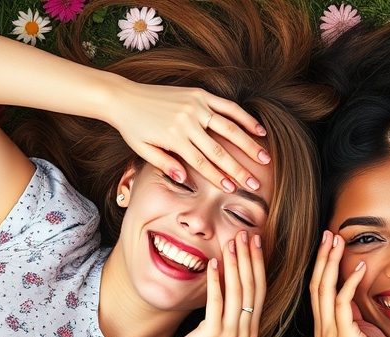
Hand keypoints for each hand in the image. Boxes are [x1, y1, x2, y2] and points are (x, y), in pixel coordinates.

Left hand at [107, 78, 269, 192]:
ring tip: (265, 159)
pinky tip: (259, 130)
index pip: (201, 162)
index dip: (218, 177)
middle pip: (218, 149)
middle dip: (239, 168)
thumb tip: (184, 179)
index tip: (234, 189)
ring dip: (249, 144)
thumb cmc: (133, 128)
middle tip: (255, 183)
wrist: (124, 97)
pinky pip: (227, 106)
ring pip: (229, 128)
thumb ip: (164, 164)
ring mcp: (195, 106)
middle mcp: (187, 121)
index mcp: (173, 138)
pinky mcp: (200, 94)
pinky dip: (244, 118)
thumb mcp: (142, 150)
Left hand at [151, 231, 265, 336]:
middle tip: (246, 234)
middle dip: (250, 257)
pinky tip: (213, 262)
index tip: (255, 241)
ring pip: (238, 291)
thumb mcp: (215, 330)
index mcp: (251, 330)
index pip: (260, 290)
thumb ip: (225, 311)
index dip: (258, 263)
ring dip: (235, 263)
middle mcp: (247, 332)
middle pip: (253, 287)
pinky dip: (216, 280)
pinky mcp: (214, 334)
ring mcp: (232, 334)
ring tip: (231, 242)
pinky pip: (217, 301)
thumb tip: (226, 280)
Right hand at [310, 231, 389, 336]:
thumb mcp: (364, 326)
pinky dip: (350, 282)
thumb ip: (353, 308)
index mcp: (323, 328)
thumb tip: (351, 281)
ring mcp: (330, 336)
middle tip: (328, 233)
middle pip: (315, 285)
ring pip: (323, 290)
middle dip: (321, 257)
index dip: (321, 264)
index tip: (329, 241)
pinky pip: (342, 303)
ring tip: (338, 241)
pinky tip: (360, 266)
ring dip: (331, 263)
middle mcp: (322, 331)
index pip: (316, 289)